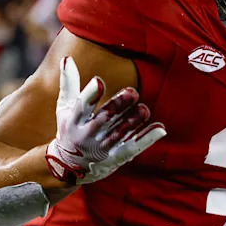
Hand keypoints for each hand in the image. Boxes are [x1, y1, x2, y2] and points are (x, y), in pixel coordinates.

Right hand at [45, 56, 165, 184]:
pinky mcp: (115, 158)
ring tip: (144, 109)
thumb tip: (67, 58)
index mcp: (73, 120)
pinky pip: (132, 148)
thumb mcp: (65, 107)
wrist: (68, 167)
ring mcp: (101, 148)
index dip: (90, 95)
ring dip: (133, 122)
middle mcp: (86, 135)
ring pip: (119, 134)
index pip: (81, 106)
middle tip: (133, 92)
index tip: (99, 82)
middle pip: (103, 120)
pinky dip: (146, 139)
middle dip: (117, 106)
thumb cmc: (69, 128)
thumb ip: (69, 83)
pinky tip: (160, 129)